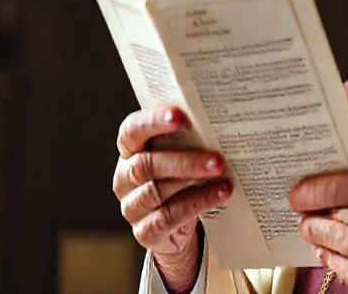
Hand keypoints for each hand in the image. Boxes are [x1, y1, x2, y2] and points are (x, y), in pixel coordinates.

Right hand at [113, 105, 231, 291]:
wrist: (177, 226)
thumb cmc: (181, 177)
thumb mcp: (181, 155)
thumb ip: (188, 138)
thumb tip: (217, 120)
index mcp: (130, 151)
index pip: (132, 130)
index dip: (153, 122)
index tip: (180, 116)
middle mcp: (124, 178)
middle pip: (147, 165)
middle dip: (184, 161)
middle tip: (217, 159)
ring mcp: (132, 207)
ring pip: (158, 192)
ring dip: (194, 185)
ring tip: (223, 178)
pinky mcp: (145, 232)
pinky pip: (168, 217)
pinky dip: (197, 204)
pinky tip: (219, 196)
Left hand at [290, 171, 347, 293]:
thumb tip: (307, 184)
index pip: (342, 185)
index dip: (313, 190)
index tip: (295, 194)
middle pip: (325, 216)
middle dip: (311, 216)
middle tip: (306, 214)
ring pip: (322, 240)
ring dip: (317, 235)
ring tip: (321, 231)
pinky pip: (331, 263)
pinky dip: (330, 257)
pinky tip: (341, 252)